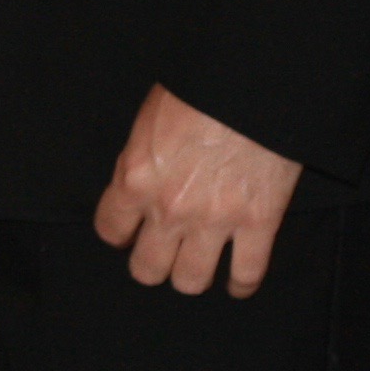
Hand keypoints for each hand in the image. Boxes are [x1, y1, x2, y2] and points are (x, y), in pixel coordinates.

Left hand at [93, 83, 301, 295]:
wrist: (252, 86)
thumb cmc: (197, 92)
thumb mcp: (148, 121)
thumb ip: (139, 161)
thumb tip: (139, 182)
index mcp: (135, 178)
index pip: (110, 230)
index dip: (119, 234)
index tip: (128, 232)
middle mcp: (169, 208)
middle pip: (147, 268)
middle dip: (151, 265)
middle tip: (161, 255)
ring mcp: (215, 221)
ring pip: (191, 281)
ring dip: (191, 276)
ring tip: (195, 265)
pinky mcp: (259, 224)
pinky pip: (247, 274)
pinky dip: (241, 284)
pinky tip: (236, 282)